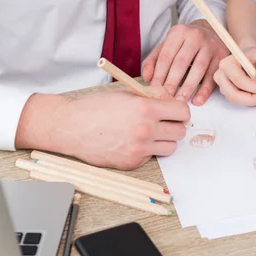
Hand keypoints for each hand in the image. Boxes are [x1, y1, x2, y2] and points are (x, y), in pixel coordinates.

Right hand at [15, 87, 190, 169]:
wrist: (73, 127)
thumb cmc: (97, 107)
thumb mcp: (126, 92)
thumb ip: (152, 95)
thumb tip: (171, 99)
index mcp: (146, 108)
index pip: (182, 112)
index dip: (181, 112)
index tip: (176, 113)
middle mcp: (146, 130)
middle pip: (180, 132)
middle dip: (174, 126)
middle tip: (164, 123)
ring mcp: (140, 149)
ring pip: (170, 147)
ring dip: (164, 141)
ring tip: (150, 134)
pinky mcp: (133, 162)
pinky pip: (151, 157)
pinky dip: (147, 151)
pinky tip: (132, 142)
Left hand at [142, 20, 229, 105]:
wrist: (210, 32)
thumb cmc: (185, 43)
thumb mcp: (167, 46)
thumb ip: (154, 60)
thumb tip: (147, 78)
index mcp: (179, 32)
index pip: (166, 56)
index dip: (159, 75)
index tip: (154, 91)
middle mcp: (195, 36)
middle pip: (181, 63)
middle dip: (172, 83)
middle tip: (166, 99)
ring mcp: (210, 46)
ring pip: (198, 69)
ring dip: (188, 87)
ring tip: (179, 101)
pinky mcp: (221, 57)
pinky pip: (212, 76)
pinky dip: (205, 90)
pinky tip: (197, 100)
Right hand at [212, 47, 255, 105]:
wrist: (249, 59)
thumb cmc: (253, 56)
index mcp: (227, 64)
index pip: (238, 80)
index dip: (254, 87)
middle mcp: (221, 76)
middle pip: (234, 95)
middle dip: (253, 99)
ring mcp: (223, 86)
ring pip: (237, 100)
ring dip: (255, 101)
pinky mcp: (228, 93)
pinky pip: (241, 101)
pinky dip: (254, 101)